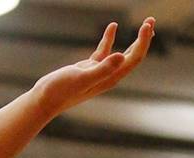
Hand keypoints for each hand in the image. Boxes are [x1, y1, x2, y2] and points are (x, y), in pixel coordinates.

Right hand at [32, 17, 154, 117]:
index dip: (143, 41)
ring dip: (134, 39)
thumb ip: (102, 69)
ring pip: (122, 53)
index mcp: (111, 78)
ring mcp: (98, 72)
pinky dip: (109, 38)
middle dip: (144, 39)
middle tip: (150, 20)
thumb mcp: (81, 78)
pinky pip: (104, 51)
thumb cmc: (60, 92)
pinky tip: (113, 26)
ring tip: (144, 24)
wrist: (43, 101)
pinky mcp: (88, 68)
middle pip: (133, 56)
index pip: (134, 58)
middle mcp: (108, 76)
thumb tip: (121, 56)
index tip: (146, 25)